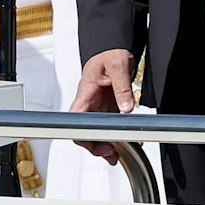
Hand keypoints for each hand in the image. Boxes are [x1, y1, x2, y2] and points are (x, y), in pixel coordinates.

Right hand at [68, 49, 134, 163]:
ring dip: (107, 145)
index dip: (82, 135)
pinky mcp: (109, 110)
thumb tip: (126, 108)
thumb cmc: (110, 54)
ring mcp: (98, 108)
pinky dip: (118, 137)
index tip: (96, 141)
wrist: (114, 50)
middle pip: (84, 132)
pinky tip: (128, 143)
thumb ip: (122, 88)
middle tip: (112, 152)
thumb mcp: (118, 66)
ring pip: (96, 133)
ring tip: (119, 155)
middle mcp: (89, 104)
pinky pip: (110, 127)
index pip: (75, 120)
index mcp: (85, 94)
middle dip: (96, 146)